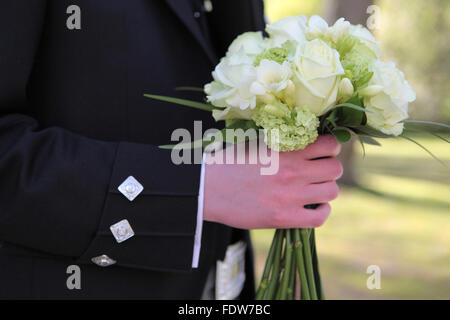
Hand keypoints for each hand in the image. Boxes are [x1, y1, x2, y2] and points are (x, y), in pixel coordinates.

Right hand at [203, 135, 342, 228]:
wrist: (207, 188)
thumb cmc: (229, 162)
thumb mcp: (257, 142)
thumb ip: (283, 141)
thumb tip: (307, 139)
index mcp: (286, 149)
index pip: (330, 144)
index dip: (330, 148)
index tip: (323, 152)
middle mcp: (293, 171)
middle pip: (335, 169)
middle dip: (329, 169)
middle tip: (317, 172)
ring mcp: (290, 196)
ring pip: (332, 191)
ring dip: (325, 189)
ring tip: (313, 190)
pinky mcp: (284, 217)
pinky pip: (320, 217)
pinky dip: (321, 211)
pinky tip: (312, 206)